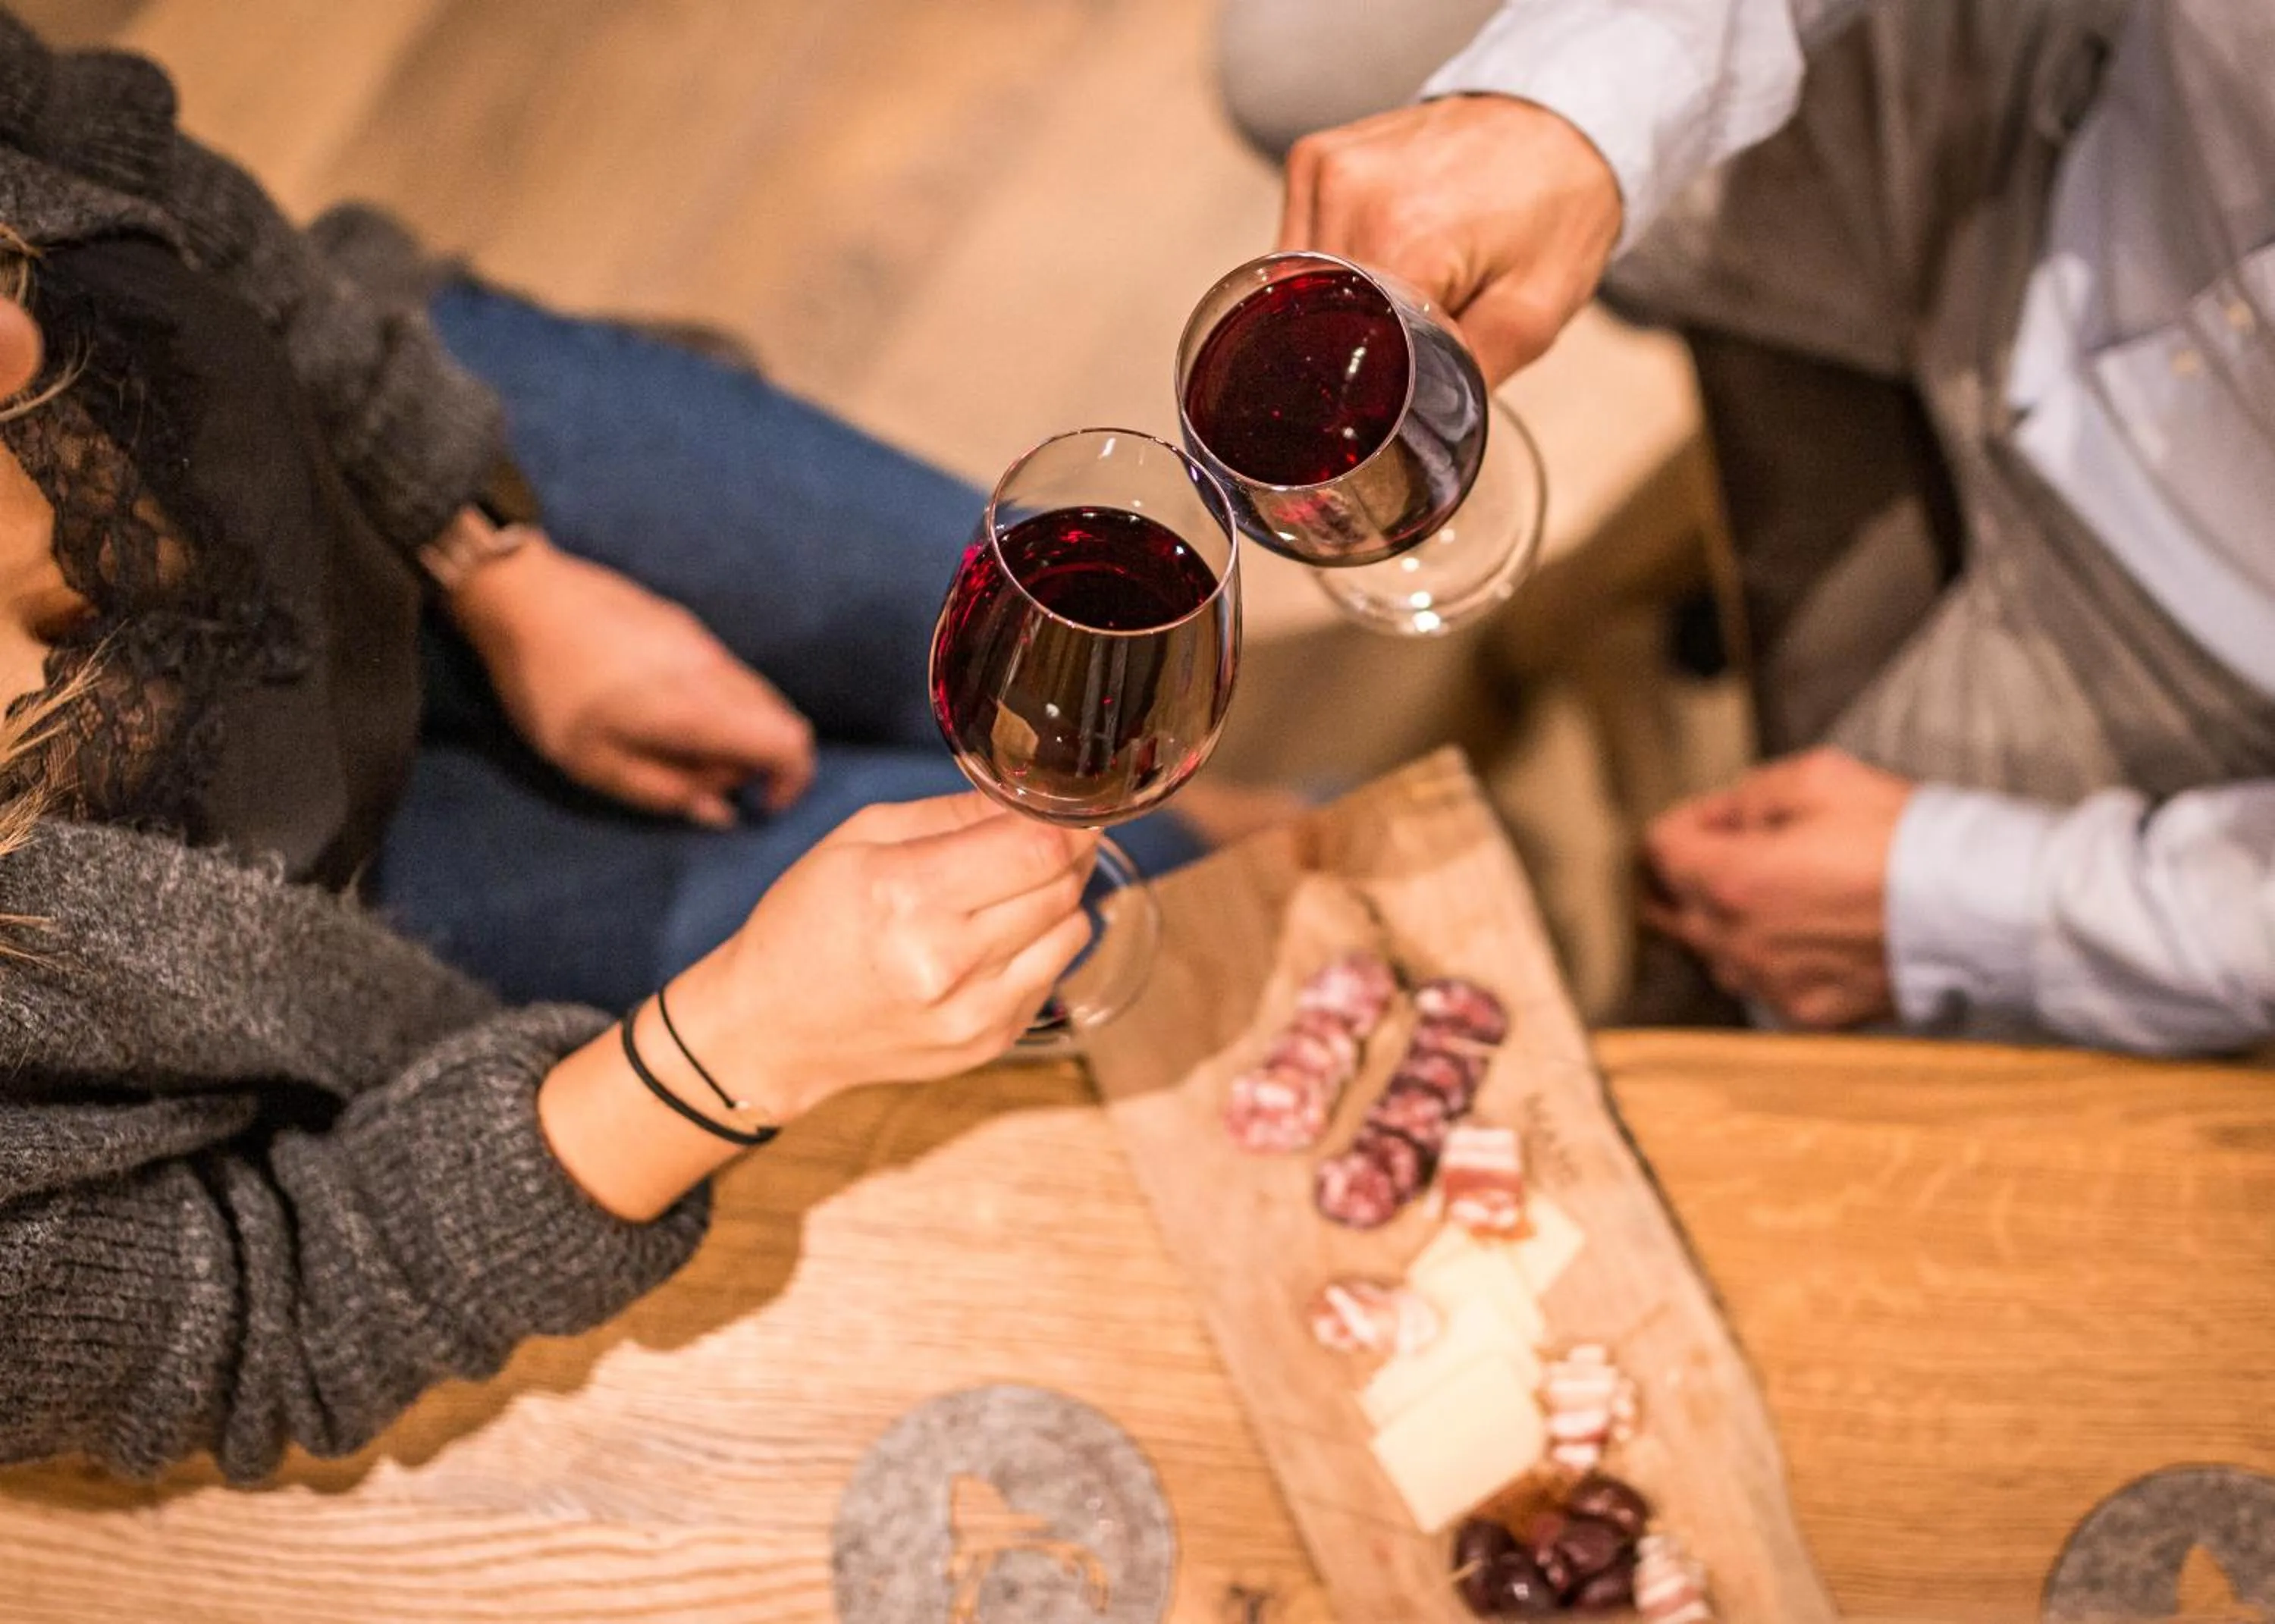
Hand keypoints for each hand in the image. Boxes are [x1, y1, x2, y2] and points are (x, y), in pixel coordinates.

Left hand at [448, 531, 814, 824]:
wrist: (522, 596)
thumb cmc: (549, 686)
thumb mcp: (591, 762)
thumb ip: (663, 793)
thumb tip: (720, 814)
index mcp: (697, 708)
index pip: (790, 742)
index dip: (792, 782)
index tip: (762, 805)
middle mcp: (714, 670)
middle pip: (779, 720)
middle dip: (754, 763)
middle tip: (694, 782)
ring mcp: (702, 642)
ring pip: (752, 696)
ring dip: (732, 734)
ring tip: (667, 747)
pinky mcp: (684, 626)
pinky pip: (726, 675)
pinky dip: (716, 706)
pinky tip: (657, 710)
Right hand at [674, 793, 1097, 1111]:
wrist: (771, 1027)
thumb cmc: (806, 922)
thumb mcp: (860, 838)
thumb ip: (952, 812)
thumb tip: (1027, 793)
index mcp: (906, 895)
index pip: (1036, 849)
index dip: (1067, 818)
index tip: (1070, 803)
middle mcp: (947, 961)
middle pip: (1061, 887)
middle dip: (1068, 851)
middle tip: (1049, 834)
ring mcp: (973, 1011)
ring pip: (1072, 931)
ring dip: (1061, 898)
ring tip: (1020, 886)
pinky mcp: (989, 1042)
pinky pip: (1054, 975)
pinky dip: (1042, 946)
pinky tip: (998, 936)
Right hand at [1279, 96, 1621, 382]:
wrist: (1564, 118)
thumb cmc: (1559, 209)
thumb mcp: (1532, 316)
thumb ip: (1467, 379)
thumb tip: (1415, 434)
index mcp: (1399, 235)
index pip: (1339, 347)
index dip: (1362, 385)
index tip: (1392, 398)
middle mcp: (1347, 192)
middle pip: (1309, 316)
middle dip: (1348, 345)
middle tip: (1406, 341)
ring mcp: (1324, 167)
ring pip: (1293, 284)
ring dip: (1333, 306)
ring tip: (1395, 292)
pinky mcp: (1314, 156)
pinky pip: (1296, 242)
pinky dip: (1328, 267)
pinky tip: (1376, 262)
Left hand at [1640, 749, 1914, 1029]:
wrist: (1979, 907)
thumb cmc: (1904, 838)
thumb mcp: (1821, 777)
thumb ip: (1752, 794)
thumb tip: (1727, 817)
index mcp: (1732, 879)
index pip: (1660, 848)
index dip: (1688, 820)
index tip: (1724, 814)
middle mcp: (1738, 942)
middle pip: (1671, 906)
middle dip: (1689, 872)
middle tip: (1732, 847)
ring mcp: (1771, 984)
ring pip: (1713, 951)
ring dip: (1725, 918)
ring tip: (1776, 890)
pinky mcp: (1807, 1012)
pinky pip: (1761, 983)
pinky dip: (1768, 957)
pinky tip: (1806, 932)